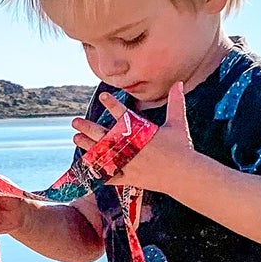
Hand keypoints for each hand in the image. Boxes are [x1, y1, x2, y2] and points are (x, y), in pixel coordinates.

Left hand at [72, 82, 200, 195]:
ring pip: (103, 154)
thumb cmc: (182, 148)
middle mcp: (131, 146)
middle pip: (104, 134)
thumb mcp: (178, 123)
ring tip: (76, 138)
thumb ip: (176, 102)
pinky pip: (110, 177)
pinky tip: (86, 167)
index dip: (112, 104)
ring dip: (87, 146)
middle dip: (88, 127)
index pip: (123, 114)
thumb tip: (178, 83)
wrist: (185, 175)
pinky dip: (98, 173)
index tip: (102, 97)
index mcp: (141, 131)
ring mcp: (129, 163)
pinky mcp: (130, 178)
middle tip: (75, 121)